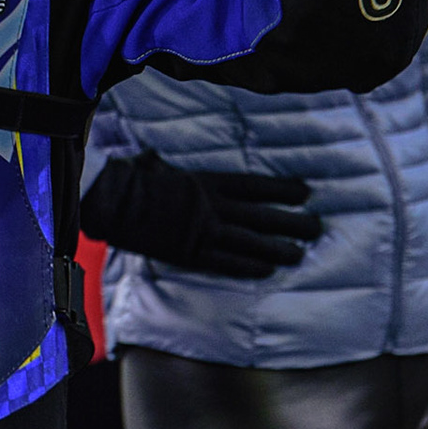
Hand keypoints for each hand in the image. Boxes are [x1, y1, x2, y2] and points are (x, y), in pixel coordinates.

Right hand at [80, 149, 322, 277]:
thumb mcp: (158, 166)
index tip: (306, 192)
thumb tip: (158, 157)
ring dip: (278, 249)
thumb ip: (170, 166)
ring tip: (300, 254)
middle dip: (292, 222)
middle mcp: (212, 207)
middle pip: (262, 216)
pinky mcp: (190, 254)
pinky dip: (249, 267)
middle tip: (316, 228)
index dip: (283, 190)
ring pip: (251, 243)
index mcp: (207, 182)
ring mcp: (202, 232)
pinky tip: (267, 270)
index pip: (256, 186)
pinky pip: (226, 263)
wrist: (111, 203)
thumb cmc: (132, 180)